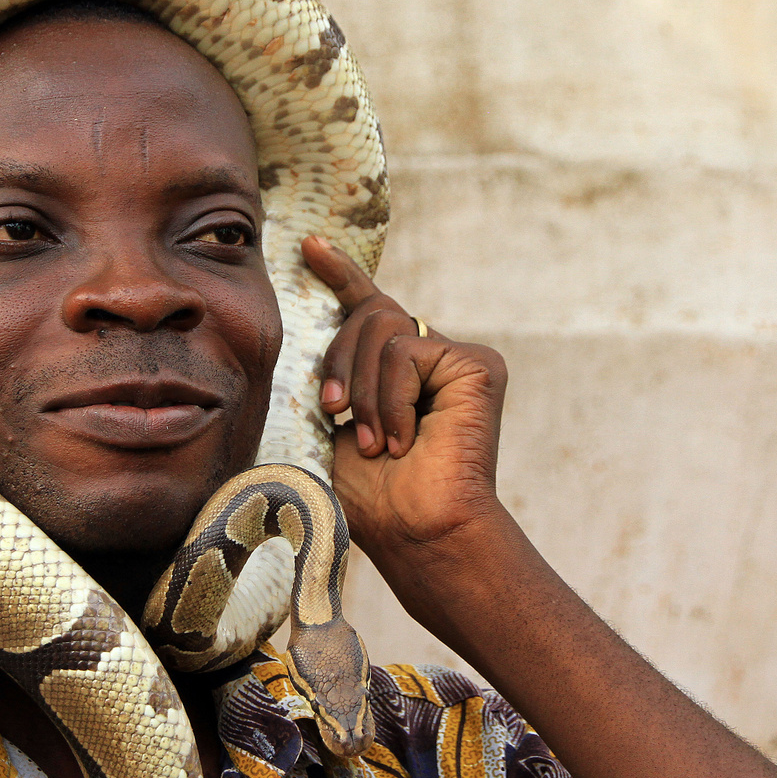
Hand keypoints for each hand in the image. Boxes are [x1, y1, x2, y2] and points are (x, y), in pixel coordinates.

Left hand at [302, 237, 508, 555]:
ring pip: (383, 329)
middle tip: (333, 413)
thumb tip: (299, 332)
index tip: (309, 246)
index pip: (367, 307)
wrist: (417, 531)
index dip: (340, 273)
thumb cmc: (373, 497)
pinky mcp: (478, 365)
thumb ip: (330, 375)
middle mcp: (428, 357)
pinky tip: (406, 439)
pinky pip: (407, 351)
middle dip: (337, 361)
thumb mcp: (334, 424)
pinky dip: (393, 397)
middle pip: (368, 314)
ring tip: (376, 442)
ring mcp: (455, 359)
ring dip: (364, 391)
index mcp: (394, 371)